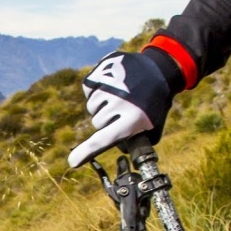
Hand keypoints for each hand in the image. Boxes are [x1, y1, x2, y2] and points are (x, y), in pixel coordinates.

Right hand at [67, 51, 173, 167]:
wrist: (159, 68)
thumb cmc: (155, 102)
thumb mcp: (152, 124)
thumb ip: (136, 141)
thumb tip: (120, 150)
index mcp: (133, 119)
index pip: (103, 139)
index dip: (86, 152)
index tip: (72, 162)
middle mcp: (119, 103)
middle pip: (97, 122)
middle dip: (106, 121)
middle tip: (122, 110)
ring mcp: (108, 85)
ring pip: (92, 107)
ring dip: (102, 105)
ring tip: (119, 96)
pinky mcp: (100, 72)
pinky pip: (88, 90)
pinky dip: (96, 90)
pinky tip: (111, 86)